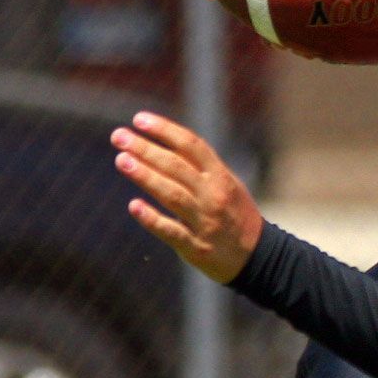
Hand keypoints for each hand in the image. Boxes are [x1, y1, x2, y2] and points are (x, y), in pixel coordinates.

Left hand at [111, 111, 263, 283]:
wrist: (258, 257)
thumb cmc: (235, 215)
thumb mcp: (227, 185)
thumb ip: (200, 167)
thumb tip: (164, 142)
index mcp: (221, 177)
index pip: (191, 145)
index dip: (164, 130)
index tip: (138, 120)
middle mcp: (213, 196)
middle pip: (176, 167)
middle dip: (146, 149)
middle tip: (118, 137)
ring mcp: (205, 222)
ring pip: (172, 194)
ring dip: (146, 176)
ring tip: (122, 161)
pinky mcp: (196, 247)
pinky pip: (171, 231)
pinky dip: (152, 219)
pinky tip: (134, 206)